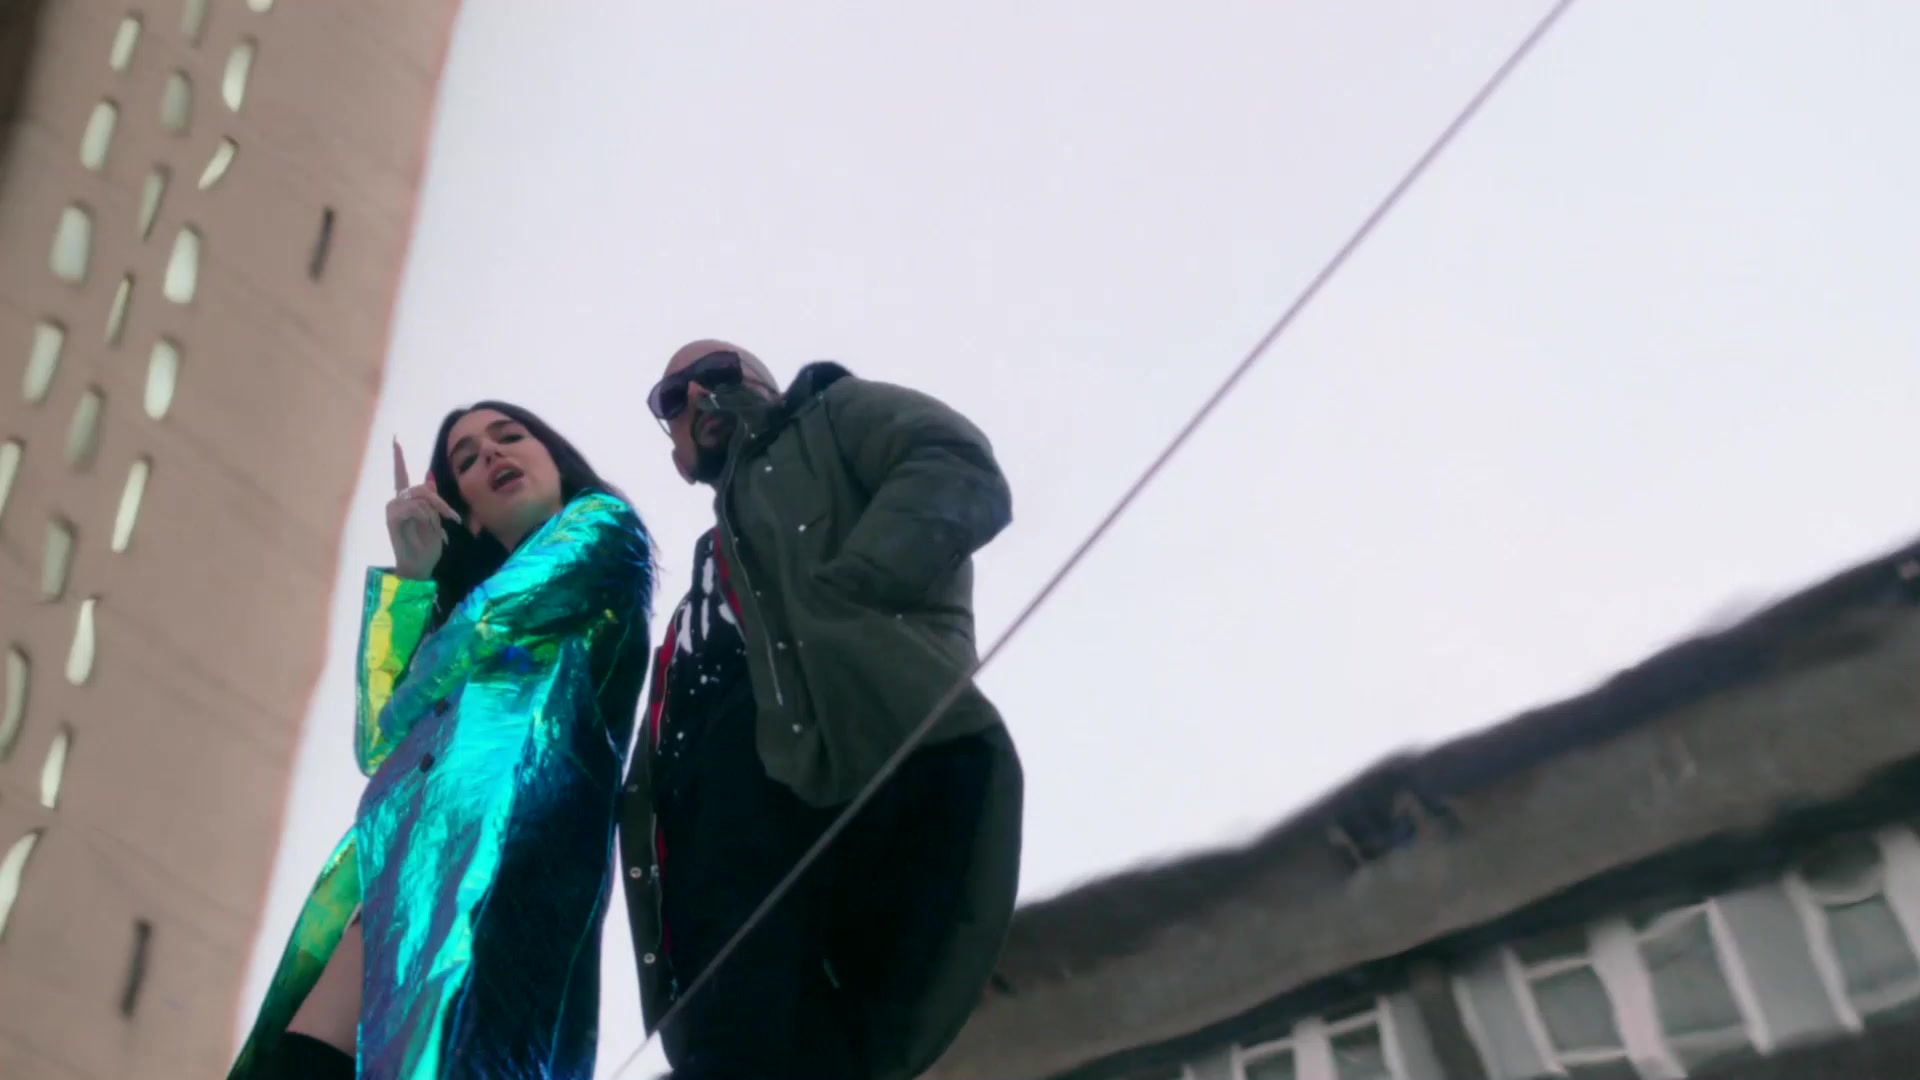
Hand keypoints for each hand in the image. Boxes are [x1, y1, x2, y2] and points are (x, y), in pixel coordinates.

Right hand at [386, 439, 460, 579]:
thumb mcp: (435, 519)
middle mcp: (397, 502)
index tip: (395, 439)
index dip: (398, 458)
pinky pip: (416, 508)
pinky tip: (427, 530)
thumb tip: (429, 476)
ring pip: (422, 498)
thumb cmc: (428, 545)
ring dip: (436, 513)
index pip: (400, 474)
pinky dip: (427, 518)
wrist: (419, 566)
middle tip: (453, 518)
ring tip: (439, 529)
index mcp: (406, 500)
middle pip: (422, 488)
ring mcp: (392, 509)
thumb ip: (432, 499)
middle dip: (441, 503)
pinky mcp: (392, 517)